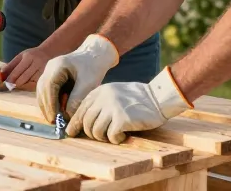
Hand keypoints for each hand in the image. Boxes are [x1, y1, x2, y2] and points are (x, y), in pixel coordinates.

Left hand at [1, 46, 53, 88]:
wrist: (46, 53)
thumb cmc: (30, 55)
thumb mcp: (20, 56)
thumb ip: (11, 65)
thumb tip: (2, 73)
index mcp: (29, 57)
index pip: (19, 69)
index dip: (12, 77)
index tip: (6, 82)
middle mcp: (36, 64)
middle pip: (25, 76)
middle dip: (16, 82)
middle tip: (10, 86)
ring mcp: (41, 70)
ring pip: (30, 81)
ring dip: (22, 84)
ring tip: (16, 85)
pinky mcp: (43, 76)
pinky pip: (34, 83)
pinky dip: (28, 85)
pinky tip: (24, 84)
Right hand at [36, 34, 119, 122]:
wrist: (95, 55)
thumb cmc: (93, 66)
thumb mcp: (88, 83)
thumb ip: (77, 98)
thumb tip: (67, 116)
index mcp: (57, 65)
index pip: (48, 86)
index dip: (50, 104)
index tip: (54, 118)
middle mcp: (49, 68)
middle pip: (42, 90)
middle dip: (47, 107)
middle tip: (54, 122)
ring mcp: (49, 72)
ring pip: (42, 92)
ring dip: (47, 106)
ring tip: (55, 119)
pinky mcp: (52, 77)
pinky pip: (47, 91)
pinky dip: (51, 102)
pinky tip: (57, 111)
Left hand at [66, 67, 192, 142]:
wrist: (159, 98)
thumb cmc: (138, 99)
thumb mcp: (115, 94)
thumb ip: (100, 103)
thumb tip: (83, 122)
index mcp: (100, 91)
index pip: (80, 109)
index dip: (75, 123)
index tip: (71, 132)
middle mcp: (103, 98)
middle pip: (86, 122)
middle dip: (90, 133)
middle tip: (101, 136)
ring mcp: (112, 108)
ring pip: (95, 131)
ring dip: (103, 137)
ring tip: (113, 135)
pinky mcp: (122, 119)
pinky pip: (110, 136)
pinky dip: (116, 139)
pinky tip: (124, 135)